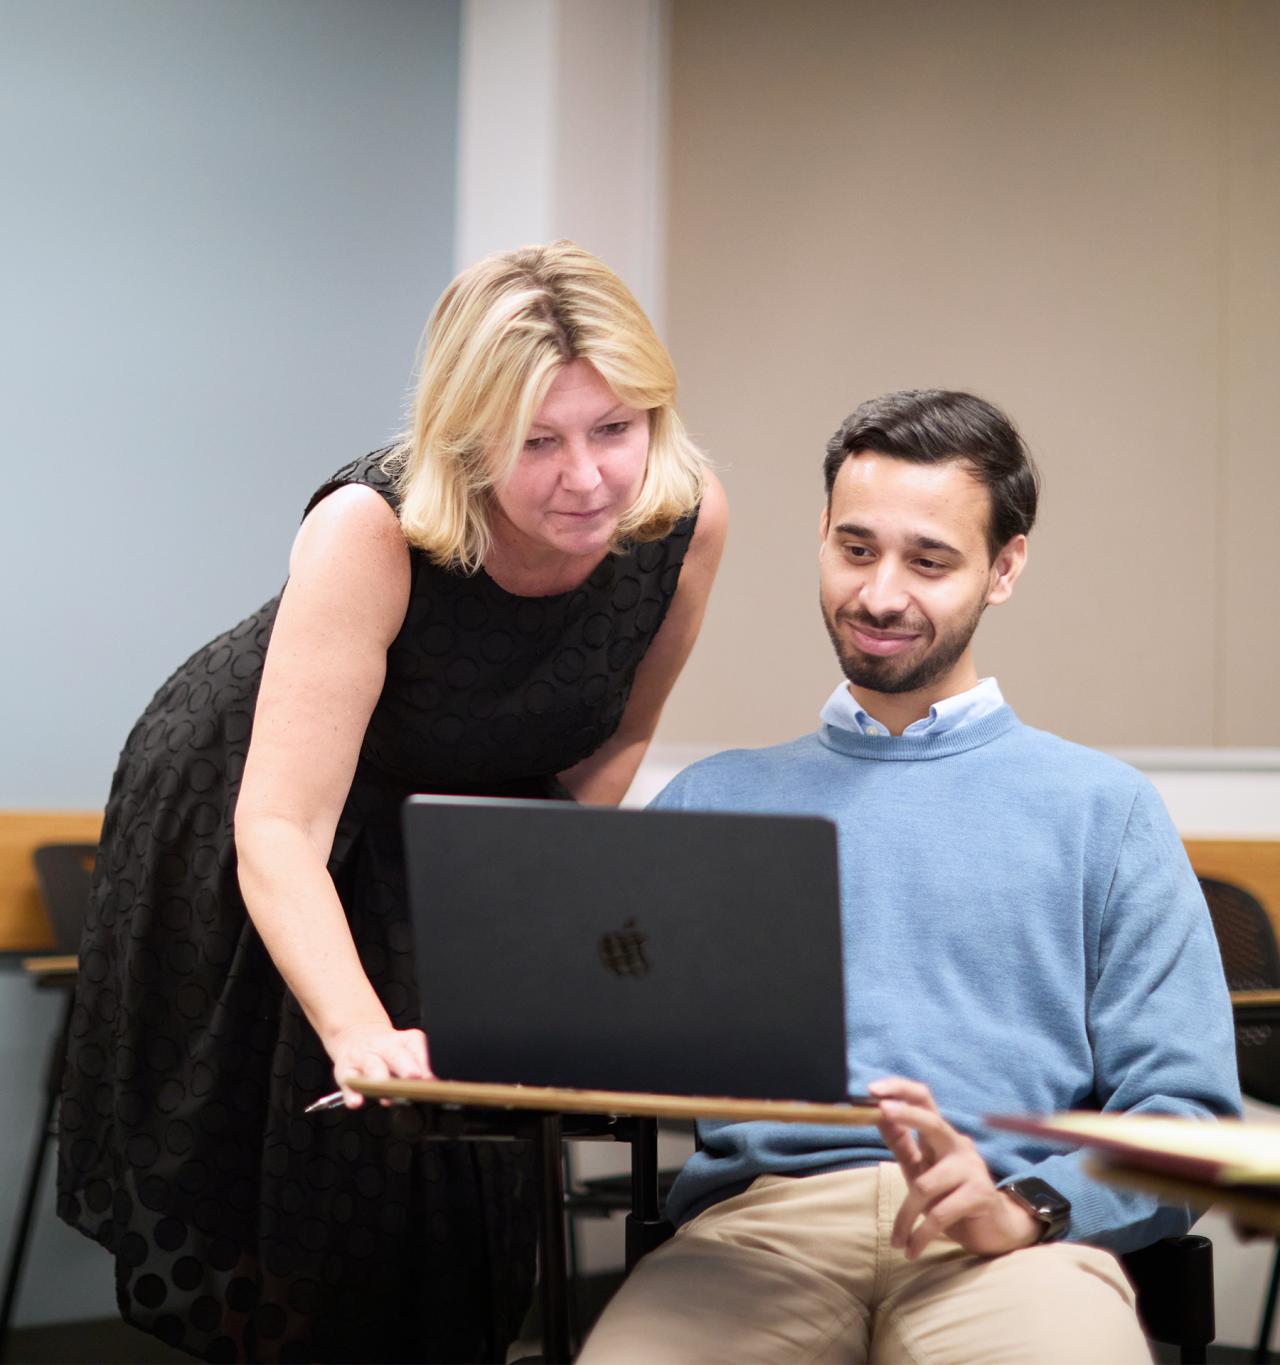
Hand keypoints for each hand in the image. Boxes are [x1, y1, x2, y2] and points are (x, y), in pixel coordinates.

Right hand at [325, 1022, 432, 1107]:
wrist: (355, 1036)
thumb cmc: (385, 1050)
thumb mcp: (404, 1050)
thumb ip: (420, 1065)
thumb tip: (433, 1084)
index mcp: (401, 1040)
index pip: (414, 1045)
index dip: (422, 1062)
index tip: (429, 1079)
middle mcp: (382, 1046)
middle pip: (394, 1054)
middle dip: (405, 1067)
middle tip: (414, 1079)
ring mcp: (362, 1058)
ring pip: (371, 1066)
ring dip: (380, 1080)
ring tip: (387, 1097)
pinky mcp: (345, 1071)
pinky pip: (348, 1083)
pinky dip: (352, 1094)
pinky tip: (356, 1102)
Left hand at [869, 1076, 1041, 1258]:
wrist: (995, 1230)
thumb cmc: (951, 1195)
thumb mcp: (921, 1168)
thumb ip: (901, 1142)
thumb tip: (876, 1113)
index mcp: (940, 1136)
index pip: (923, 1099)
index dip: (899, 1090)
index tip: (872, 1090)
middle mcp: (957, 1145)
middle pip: (931, 1121)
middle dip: (905, 1113)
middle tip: (880, 1110)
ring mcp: (971, 1169)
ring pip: (924, 1186)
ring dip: (905, 1219)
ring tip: (897, 1241)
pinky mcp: (980, 1195)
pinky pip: (940, 1214)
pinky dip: (920, 1235)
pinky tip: (912, 1250)